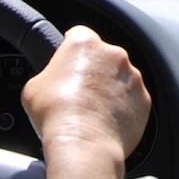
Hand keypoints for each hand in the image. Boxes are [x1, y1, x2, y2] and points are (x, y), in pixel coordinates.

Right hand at [20, 26, 149, 166]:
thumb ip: (49, 74)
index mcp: (84, 43)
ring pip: (120, 78)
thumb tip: (52, 81)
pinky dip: (124, 108)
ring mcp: (132, 77)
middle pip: (102, 57)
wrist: (84, 143)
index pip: (77, 35)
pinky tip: (107, 122)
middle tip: (77, 93)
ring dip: (109, 90)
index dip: (69, 50)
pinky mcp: (143, 99)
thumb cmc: (57, 113)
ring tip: (92, 112)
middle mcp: (113, 54)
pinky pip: (133, 100)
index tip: (66, 62)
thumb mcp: (34, 86)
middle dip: (92, 72)